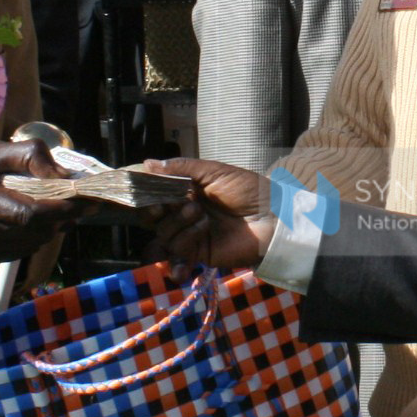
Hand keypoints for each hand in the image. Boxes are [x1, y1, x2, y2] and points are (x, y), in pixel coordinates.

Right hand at [0, 139, 83, 261]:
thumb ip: (28, 156)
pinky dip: (34, 236)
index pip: (31, 214)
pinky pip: (20, 250)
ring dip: (51, 228)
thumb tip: (64, 174)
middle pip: (36, 232)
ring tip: (56, 208)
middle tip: (79, 202)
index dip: (63, 209)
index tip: (87, 199)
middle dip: (63, 217)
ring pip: (32, 244)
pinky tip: (32, 220)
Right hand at [149, 158, 276, 269]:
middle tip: (164, 204)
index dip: (147, 193)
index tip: (143, 188)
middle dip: (156, 209)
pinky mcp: (200, 253)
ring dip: (177, 221)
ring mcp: (192, 234)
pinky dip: (184, 242)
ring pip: (164, 233)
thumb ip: (182, 168)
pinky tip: (200, 231)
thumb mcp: (215, 171)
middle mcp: (186, 213)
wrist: (272, 216)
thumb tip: (148, 163)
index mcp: (188, 192)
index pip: (157, 194)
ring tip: (197, 211)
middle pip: (154, 217)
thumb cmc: (248, 189)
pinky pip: (179, 250)